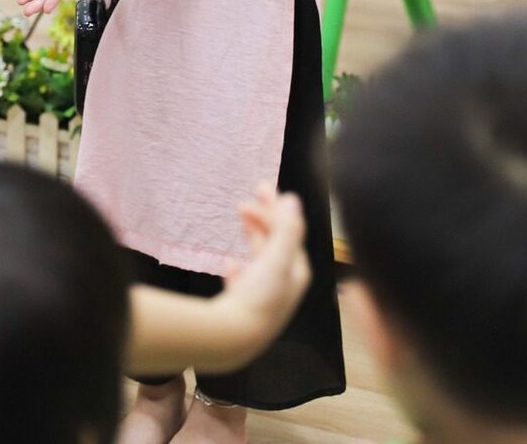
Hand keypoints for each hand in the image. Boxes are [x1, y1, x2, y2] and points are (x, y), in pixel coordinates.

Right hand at [218, 184, 309, 350]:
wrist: (234, 338)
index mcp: (296, 272)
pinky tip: (229, 264)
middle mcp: (284, 285)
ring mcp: (264, 296)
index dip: (276, 208)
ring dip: (253, 236)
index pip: (291, 232)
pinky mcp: (244, 306)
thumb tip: (293, 199)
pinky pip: (243, 281)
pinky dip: (238, 268)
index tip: (260, 189)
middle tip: (247, 199)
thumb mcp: (277, 259)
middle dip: (264, 219)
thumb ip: (287, 228)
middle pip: (277, 243)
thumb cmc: (259, 298)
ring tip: (242, 219)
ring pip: (261, 258)